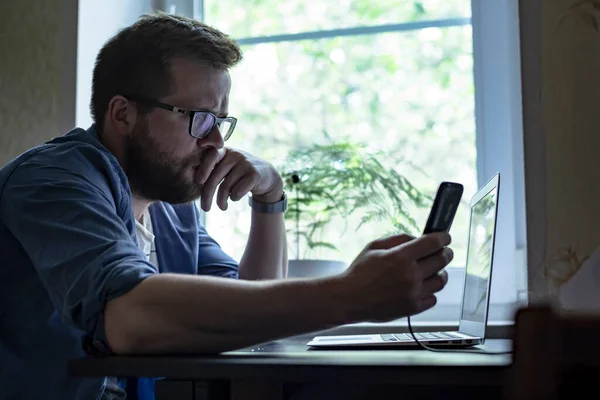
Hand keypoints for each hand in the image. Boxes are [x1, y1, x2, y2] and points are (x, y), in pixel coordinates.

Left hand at [196, 147, 282, 211]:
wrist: (266, 177)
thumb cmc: (239, 175)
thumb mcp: (226, 168)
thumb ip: (212, 171)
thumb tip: (194, 183)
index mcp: (225, 151)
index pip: (211, 156)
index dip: (204, 169)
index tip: (198, 181)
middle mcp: (235, 154)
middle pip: (215, 177)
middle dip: (207, 195)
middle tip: (205, 208)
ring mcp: (246, 163)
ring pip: (226, 187)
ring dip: (221, 201)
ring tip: (222, 206)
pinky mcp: (254, 175)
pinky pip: (237, 191)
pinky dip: (234, 198)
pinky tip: (235, 197)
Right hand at [337, 232, 452, 322]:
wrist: (349, 298)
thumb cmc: (359, 272)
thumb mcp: (374, 246)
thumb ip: (398, 239)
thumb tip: (417, 238)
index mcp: (400, 257)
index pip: (433, 243)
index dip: (443, 238)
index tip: (445, 237)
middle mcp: (410, 275)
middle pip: (441, 260)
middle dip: (445, 253)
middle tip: (444, 252)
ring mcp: (413, 293)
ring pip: (441, 281)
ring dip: (440, 272)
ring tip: (434, 270)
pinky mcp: (412, 308)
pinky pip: (433, 298)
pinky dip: (430, 291)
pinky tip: (422, 287)